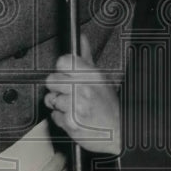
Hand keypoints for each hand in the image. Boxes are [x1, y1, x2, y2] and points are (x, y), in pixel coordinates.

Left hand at [44, 34, 121, 155]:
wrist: (118, 132)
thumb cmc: (108, 106)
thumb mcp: (101, 78)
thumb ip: (86, 58)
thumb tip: (81, 38)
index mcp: (91, 75)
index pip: (62, 61)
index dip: (62, 68)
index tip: (66, 74)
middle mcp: (83, 88)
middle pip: (51, 80)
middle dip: (58, 88)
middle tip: (70, 93)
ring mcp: (76, 106)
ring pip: (51, 99)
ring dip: (59, 105)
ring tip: (74, 107)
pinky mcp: (70, 122)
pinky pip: (54, 116)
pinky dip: (62, 119)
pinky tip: (74, 117)